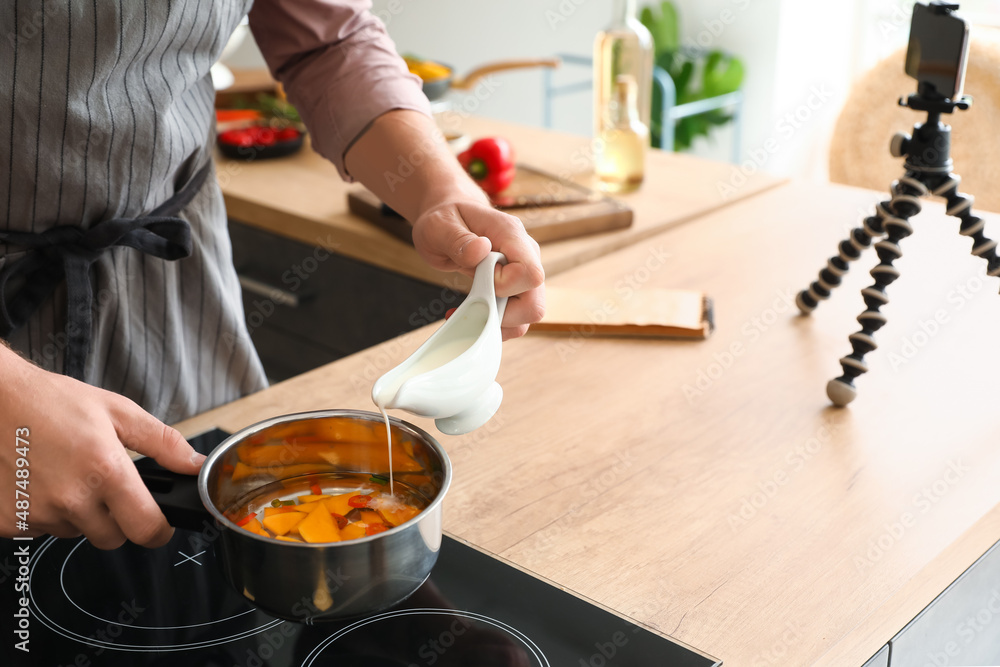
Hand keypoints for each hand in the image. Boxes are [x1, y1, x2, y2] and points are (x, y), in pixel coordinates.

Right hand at [0, 346, 204, 548]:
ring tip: (71, 477)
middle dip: (119, 520)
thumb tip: (195, 465)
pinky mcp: (11, 520)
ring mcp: (38, 513)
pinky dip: (48, 514)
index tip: (160, 524)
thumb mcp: (119, 412)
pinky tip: (45, 484)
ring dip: (81, 515)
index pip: (146, 529)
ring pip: (78, 534)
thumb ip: (164, 443)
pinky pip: (43, 531)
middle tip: (108, 488)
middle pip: (113, 538)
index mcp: (105, 471)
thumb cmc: (54, 403)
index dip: (159, 530)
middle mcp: (72, 498)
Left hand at [412, 200, 544, 339]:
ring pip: (529, 315)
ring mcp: (524, 273)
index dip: (503, 285)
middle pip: (535, 303)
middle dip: (503, 314)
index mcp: (511, 235)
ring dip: (497, 322)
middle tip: (475, 301)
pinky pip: (517, 318)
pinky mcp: (517, 288)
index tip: (479, 277)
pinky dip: (494, 323)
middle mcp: (526, 255)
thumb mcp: (439, 225)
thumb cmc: (446, 219)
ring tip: (469, 311)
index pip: (530, 273)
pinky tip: (473, 314)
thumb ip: (458, 239)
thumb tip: (481, 250)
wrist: (451, 219)